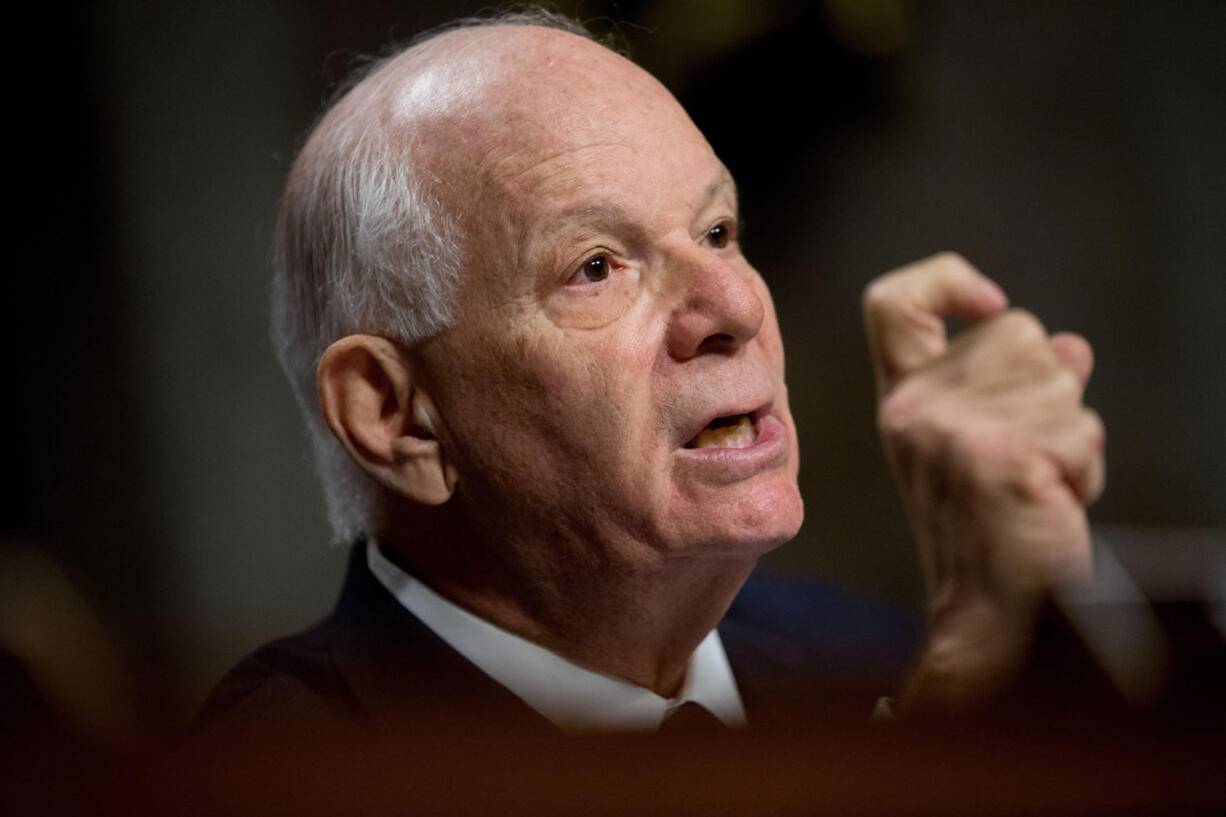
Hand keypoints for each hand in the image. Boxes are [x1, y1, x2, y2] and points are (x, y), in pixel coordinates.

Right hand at [863, 253, 1104, 710]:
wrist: (989, 617)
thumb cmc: (991, 533)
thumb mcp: (983, 442)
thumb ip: (1013, 384)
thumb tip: (1071, 349)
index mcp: (901, 400)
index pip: (892, 304)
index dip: (944, 279)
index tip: (989, 301)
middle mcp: (914, 407)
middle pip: (1017, 330)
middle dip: (1049, 389)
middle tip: (1025, 456)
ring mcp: (951, 430)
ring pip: (1061, 377)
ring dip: (1071, 433)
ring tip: (1037, 483)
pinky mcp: (997, 456)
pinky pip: (1082, 430)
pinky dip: (1085, 469)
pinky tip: (1051, 502)